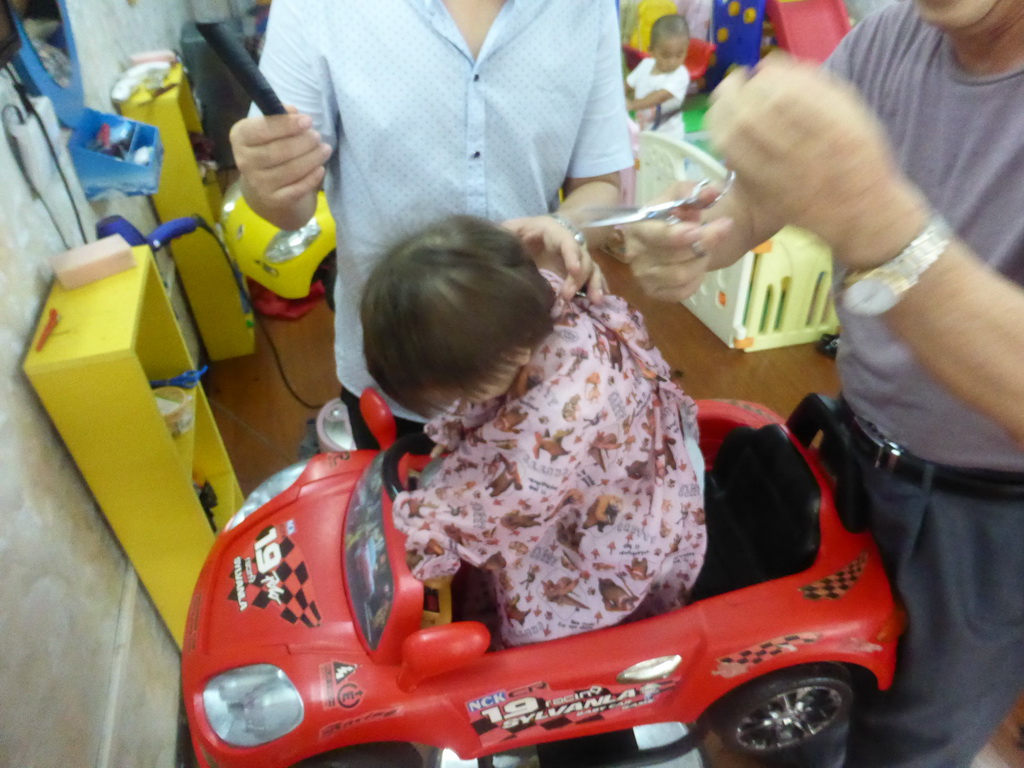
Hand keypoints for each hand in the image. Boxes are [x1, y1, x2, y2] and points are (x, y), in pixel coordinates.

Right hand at [229, 106, 332, 215]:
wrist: (267, 190)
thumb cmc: (272, 151)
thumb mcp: (271, 130)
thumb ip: (280, 118)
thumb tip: (293, 111)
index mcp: (241, 138)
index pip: (262, 129)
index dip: (287, 124)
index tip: (308, 121)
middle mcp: (244, 161)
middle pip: (278, 150)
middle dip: (303, 142)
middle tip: (317, 137)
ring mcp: (258, 183)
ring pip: (290, 169)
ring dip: (312, 158)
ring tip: (325, 149)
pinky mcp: (273, 200)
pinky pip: (297, 188)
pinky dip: (311, 178)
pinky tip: (320, 169)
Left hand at [502, 215, 606, 301]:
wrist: (534, 235)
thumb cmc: (523, 232)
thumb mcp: (513, 228)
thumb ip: (506, 232)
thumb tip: (497, 236)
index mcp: (555, 232)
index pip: (567, 242)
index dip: (572, 255)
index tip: (573, 270)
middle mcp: (571, 245)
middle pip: (583, 259)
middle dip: (578, 278)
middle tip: (568, 296)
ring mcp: (576, 260)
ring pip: (592, 270)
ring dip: (595, 285)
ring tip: (596, 302)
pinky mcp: (578, 273)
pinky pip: (593, 280)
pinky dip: (599, 289)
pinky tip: (602, 303)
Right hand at [624, 181, 734, 301]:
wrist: (673, 235)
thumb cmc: (676, 213)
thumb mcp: (683, 194)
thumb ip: (696, 191)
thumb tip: (711, 193)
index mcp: (637, 227)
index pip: (659, 235)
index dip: (681, 234)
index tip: (700, 229)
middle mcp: (634, 254)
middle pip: (675, 256)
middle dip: (704, 242)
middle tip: (723, 228)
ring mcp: (642, 276)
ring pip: (681, 275)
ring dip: (701, 260)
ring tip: (705, 248)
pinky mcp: (653, 292)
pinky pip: (682, 291)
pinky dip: (696, 279)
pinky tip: (697, 265)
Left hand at [707, 55, 927, 268]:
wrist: (862, 211)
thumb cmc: (858, 156)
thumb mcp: (853, 113)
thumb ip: (817, 87)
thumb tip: (772, 66)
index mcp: (835, 125)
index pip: (785, 92)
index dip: (764, 77)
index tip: (759, 70)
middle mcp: (808, 150)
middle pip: (755, 112)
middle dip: (737, 91)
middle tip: (734, 81)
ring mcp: (784, 173)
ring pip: (739, 134)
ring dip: (724, 111)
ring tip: (724, 99)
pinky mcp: (768, 190)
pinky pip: (734, 159)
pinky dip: (723, 136)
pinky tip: (723, 126)